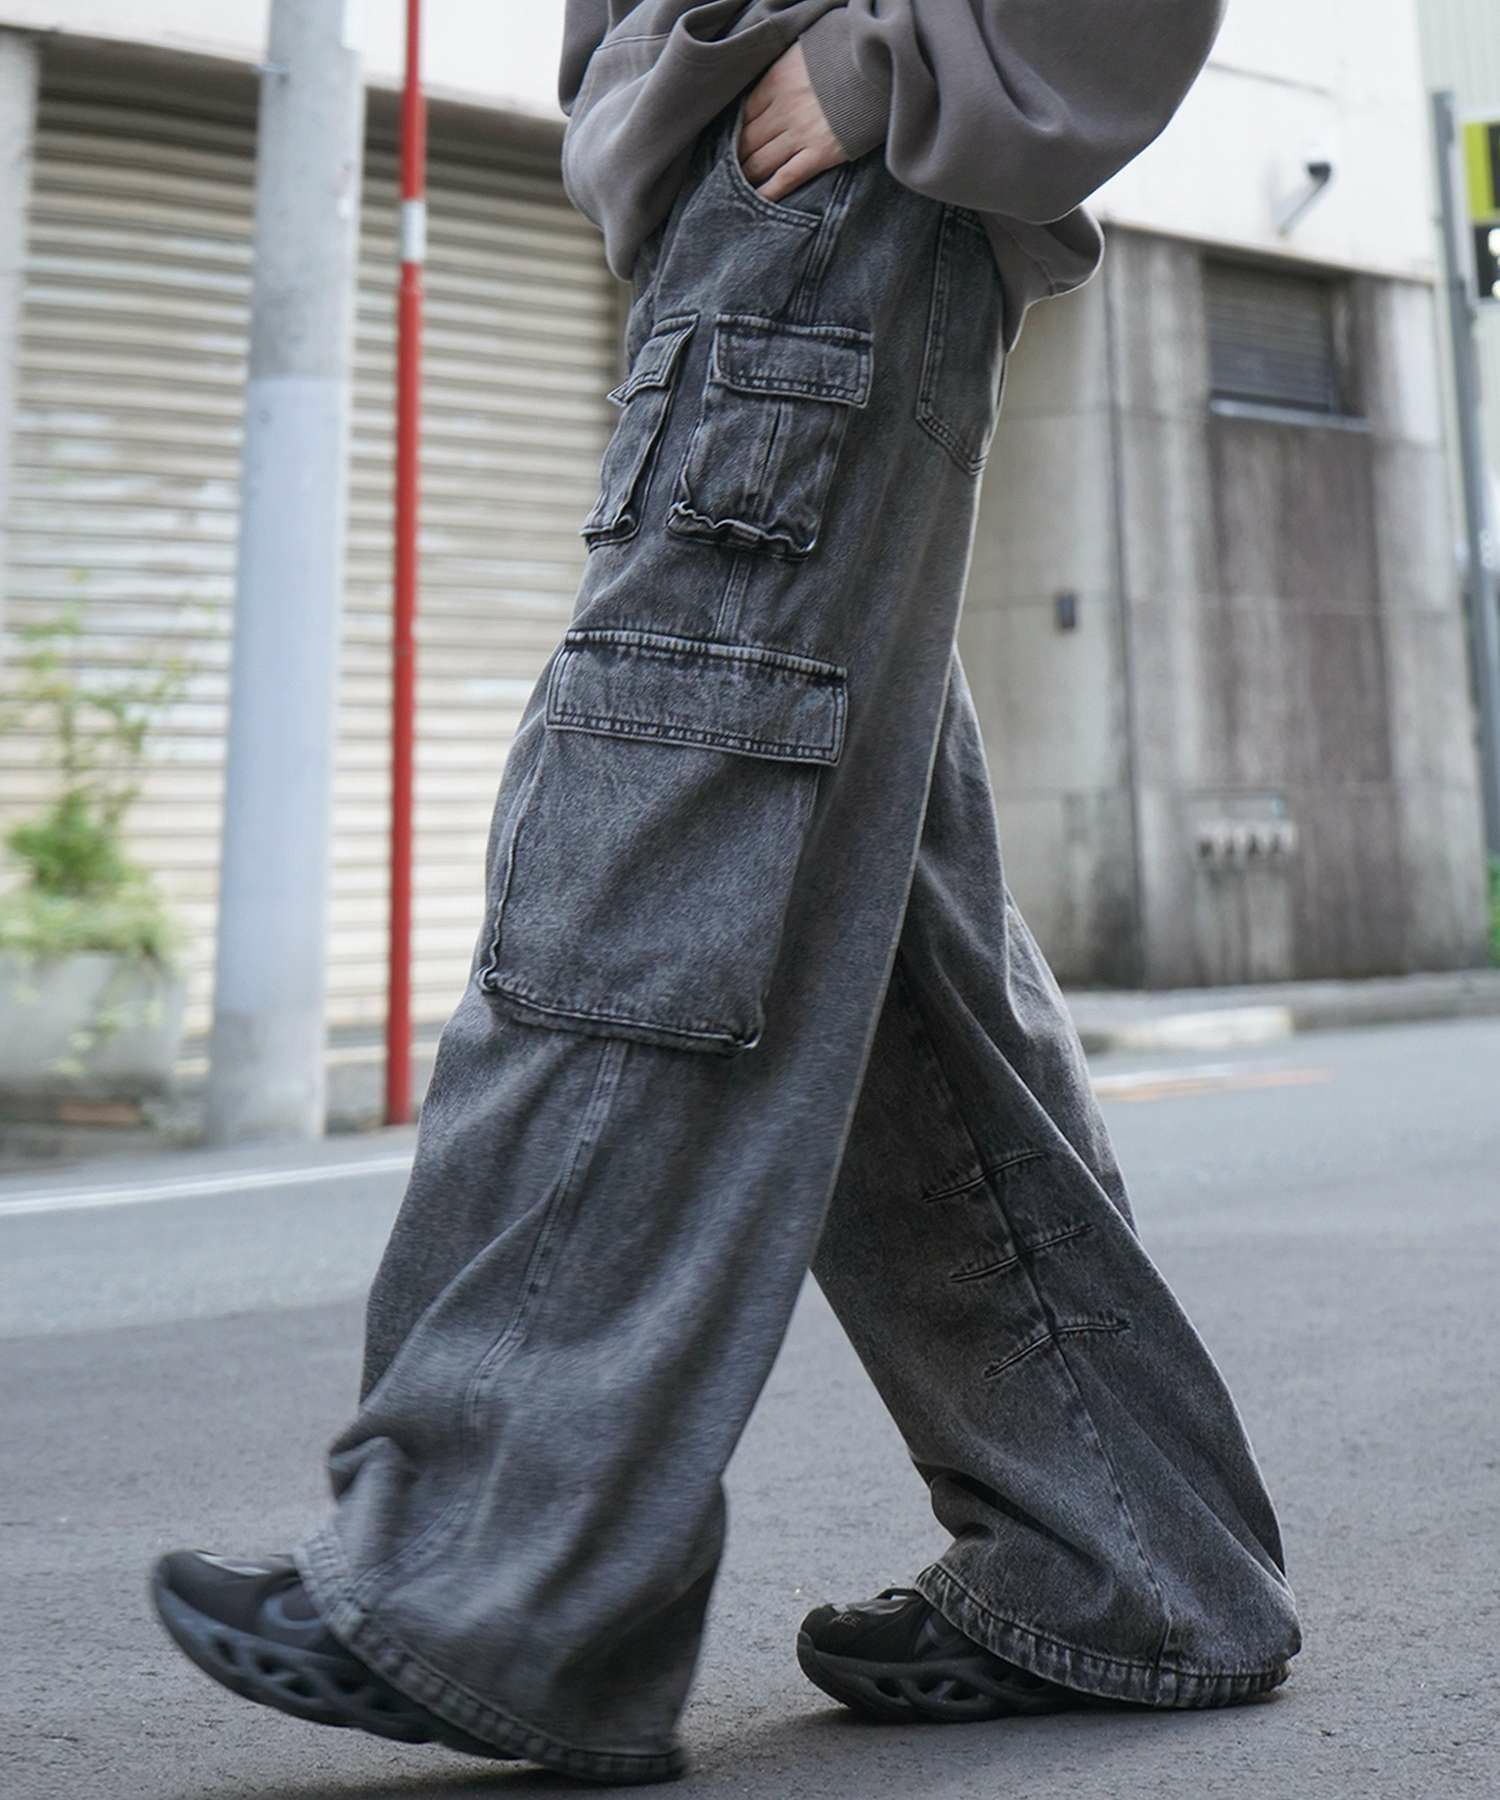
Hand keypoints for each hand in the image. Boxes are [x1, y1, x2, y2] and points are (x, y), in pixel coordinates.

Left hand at [737, 42, 847, 204]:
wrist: (878, 65)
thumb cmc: (844, 57)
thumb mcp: (805, 54)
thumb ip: (785, 71)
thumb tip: (770, 90)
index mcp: (777, 81)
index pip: (744, 113)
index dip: (735, 131)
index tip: (732, 143)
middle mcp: (782, 109)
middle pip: (747, 141)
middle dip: (737, 157)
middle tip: (730, 170)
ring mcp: (800, 134)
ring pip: (760, 162)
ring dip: (747, 176)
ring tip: (740, 188)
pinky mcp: (820, 154)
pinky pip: (786, 178)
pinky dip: (769, 192)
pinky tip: (759, 200)